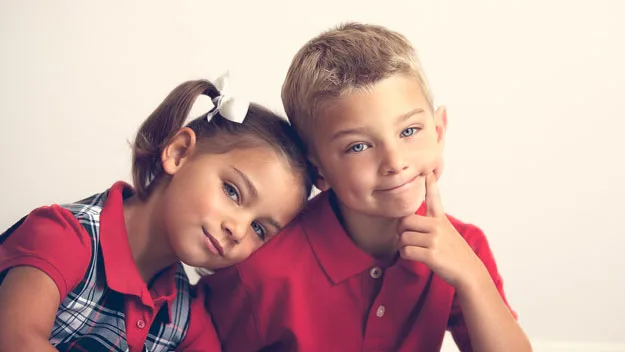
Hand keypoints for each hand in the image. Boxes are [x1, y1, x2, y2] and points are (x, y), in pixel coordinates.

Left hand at [397, 173, 485, 290]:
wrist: (469, 272)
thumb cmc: (455, 253)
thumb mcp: (448, 231)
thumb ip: (433, 222)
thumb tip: (412, 219)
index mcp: (440, 219)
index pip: (433, 197)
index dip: (430, 184)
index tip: (427, 172)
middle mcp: (437, 226)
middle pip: (405, 221)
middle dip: (401, 230)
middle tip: (406, 237)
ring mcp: (434, 240)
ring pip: (403, 238)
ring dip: (403, 245)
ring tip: (412, 248)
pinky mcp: (431, 254)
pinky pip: (406, 251)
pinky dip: (405, 255)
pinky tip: (413, 256)